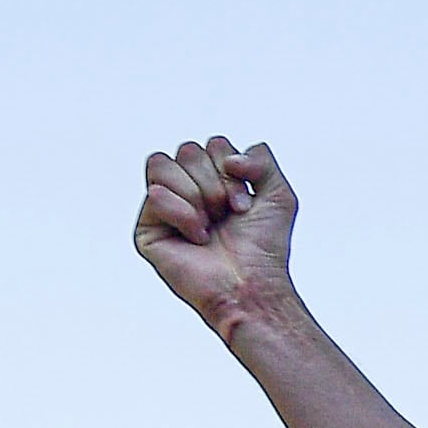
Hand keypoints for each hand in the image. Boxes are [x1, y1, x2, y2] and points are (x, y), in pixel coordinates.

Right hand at [135, 138, 302, 341]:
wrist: (251, 283)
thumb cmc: (264, 247)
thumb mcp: (279, 194)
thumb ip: (261, 159)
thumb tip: (228, 156)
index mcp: (215, 180)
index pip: (213, 144)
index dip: (232, 168)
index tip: (246, 204)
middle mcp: (188, 189)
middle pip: (188, 150)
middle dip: (215, 183)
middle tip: (228, 214)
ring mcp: (165, 207)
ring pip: (162, 164)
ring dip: (197, 195)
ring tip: (210, 225)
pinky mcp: (148, 227)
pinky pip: (155, 194)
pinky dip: (182, 214)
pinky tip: (196, 237)